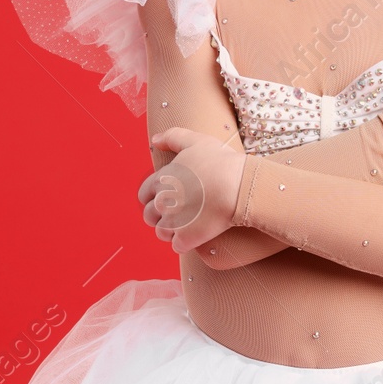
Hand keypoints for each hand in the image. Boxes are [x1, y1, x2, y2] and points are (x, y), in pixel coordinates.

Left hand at [138, 127, 244, 253]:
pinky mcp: (186, 238)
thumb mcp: (196, 140)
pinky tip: (197, 234)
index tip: (169, 197)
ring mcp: (173, 222)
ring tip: (189, 224)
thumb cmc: (220, 162)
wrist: (239, 187)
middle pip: (149, 216)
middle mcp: (162, 202)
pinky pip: (178, 246)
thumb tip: (154, 140)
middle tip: (180, 212)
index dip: (153, 197)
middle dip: (160, 216)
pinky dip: (185, 242)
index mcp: (162, 180)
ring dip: (172, 231)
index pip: (143, 195)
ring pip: (162, 233)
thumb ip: (173, 137)